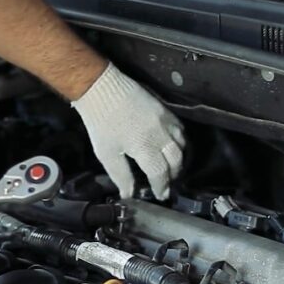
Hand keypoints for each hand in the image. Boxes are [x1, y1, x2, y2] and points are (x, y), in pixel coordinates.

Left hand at [72, 63, 184, 199]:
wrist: (102, 88)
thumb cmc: (101, 123)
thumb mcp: (106, 154)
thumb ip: (121, 176)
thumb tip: (129, 195)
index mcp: (144, 146)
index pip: (160, 172)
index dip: (161, 186)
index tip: (160, 195)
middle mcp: (160, 134)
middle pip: (176, 160)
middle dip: (173, 175)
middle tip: (167, 183)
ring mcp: (165, 120)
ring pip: (182, 145)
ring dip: (179, 159)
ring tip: (171, 167)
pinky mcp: (165, 110)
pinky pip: (180, 130)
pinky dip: (180, 142)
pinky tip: (172, 147)